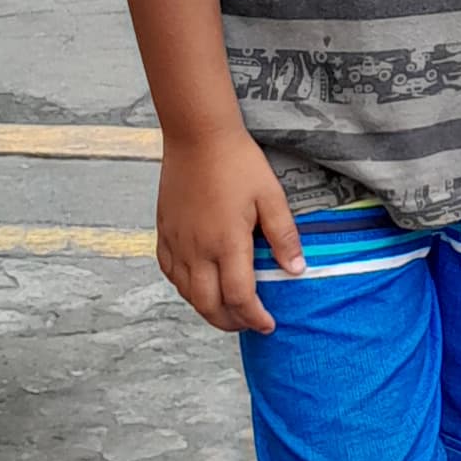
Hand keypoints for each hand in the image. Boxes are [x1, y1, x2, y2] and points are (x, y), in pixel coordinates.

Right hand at [155, 126, 303, 334]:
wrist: (198, 135)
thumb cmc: (238, 162)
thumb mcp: (271, 196)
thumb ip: (284, 236)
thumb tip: (296, 270)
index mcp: (226, 243)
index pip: (240, 297)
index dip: (254, 318)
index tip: (268, 325)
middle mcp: (197, 249)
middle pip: (208, 304)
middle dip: (230, 322)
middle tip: (248, 323)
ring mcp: (176, 241)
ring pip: (186, 292)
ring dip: (207, 308)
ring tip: (227, 309)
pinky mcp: (164, 231)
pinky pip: (169, 272)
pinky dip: (184, 287)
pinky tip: (198, 285)